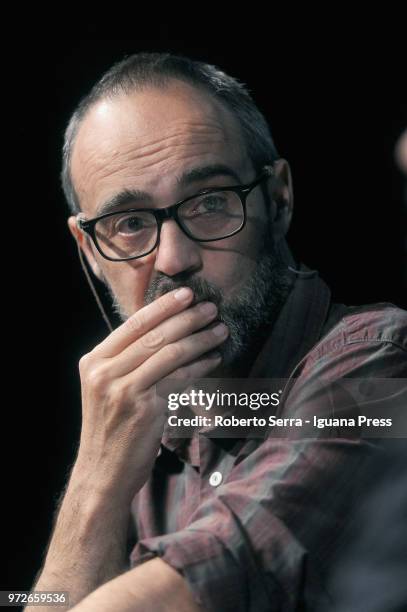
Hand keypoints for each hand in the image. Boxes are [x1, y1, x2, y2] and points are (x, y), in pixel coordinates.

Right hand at [74, 287, 227, 502]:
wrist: (102, 475)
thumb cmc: (111, 430)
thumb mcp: (107, 389)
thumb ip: (127, 361)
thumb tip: (164, 332)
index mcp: (94, 361)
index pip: (132, 324)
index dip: (162, 306)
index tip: (186, 294)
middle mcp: (104, 372)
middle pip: (154, 335)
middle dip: (187, 318)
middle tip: (212, 308)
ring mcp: (123, 390)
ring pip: (169, 353)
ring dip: (200, 339)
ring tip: (220, 331)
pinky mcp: (144, 408)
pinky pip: (179, 378)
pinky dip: (200, 366)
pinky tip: (214, 359)